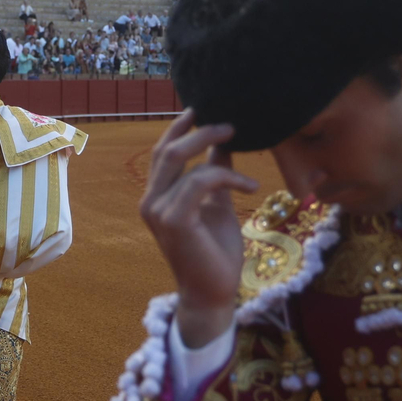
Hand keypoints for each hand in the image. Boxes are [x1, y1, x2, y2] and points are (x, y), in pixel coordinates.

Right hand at [139, 109, 258, 348]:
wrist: (214, 293)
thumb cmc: (215, 252)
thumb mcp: (218, 204)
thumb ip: (215, 173)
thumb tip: (223, 143)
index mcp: (157, 197)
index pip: (162, 152)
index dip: (178, 127)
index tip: (202, 108)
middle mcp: (151, 201)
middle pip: (167, 149)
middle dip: (197, 129)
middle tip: (229, 122)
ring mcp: (158, 211)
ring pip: (180, 159)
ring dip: (212, 144)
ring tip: (239, 139)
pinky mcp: (174, 220)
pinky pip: (199, 181)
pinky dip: (227, 176)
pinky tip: (250, 185)